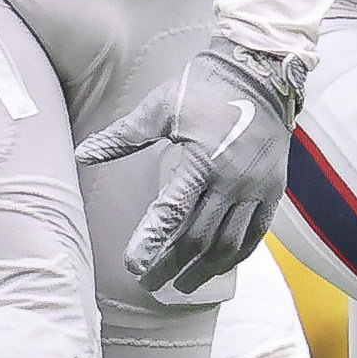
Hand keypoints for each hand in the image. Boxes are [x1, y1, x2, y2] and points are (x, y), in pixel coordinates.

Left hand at [75, 41, 302, 294]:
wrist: (261, 71)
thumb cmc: (204, 87)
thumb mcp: (161, 108)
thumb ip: (123, 138)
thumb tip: (83, 154)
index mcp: (202, 159)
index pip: (172, 212)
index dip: (151, 241)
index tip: (133, 266)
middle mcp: (232, 180)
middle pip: (198, 238)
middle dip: (171, 265)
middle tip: (148, 284)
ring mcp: (256, 188)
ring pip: (228, 244)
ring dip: (203, 270)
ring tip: (182, 286)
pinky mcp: (273, 189)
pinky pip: (256, 234)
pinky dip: (236, 256)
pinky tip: (218, 267)